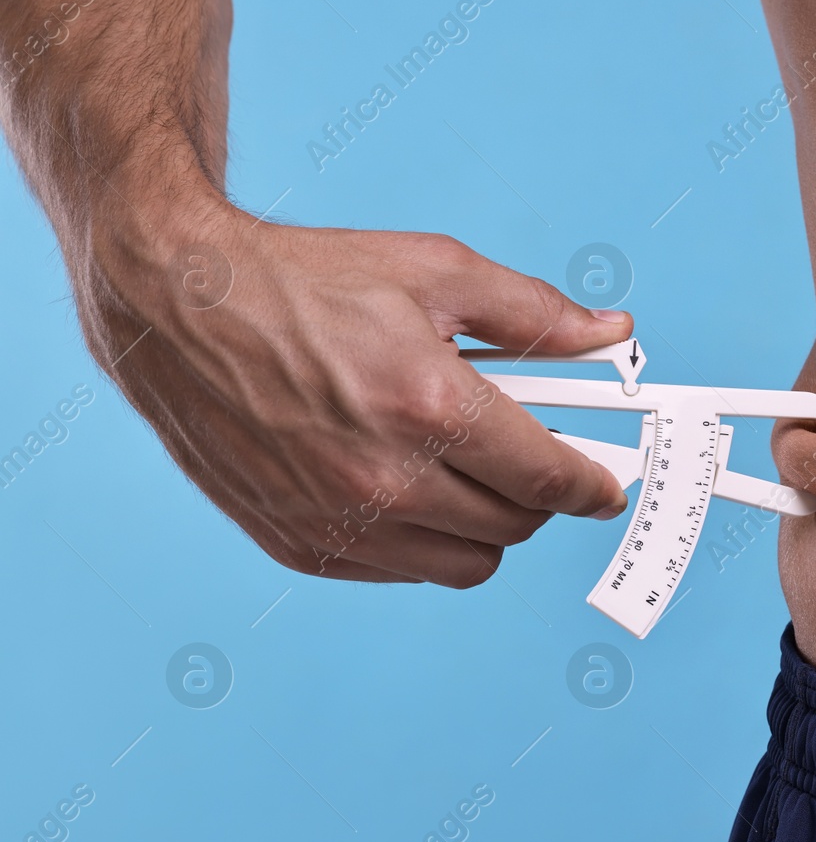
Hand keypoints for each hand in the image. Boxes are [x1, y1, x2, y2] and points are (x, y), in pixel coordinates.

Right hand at [83, 197, 632, 586]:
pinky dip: (425, 540)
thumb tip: (611, 332)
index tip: (605, 486)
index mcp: (428, 406)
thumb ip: (534, 314)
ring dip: (486, 525)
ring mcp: (340, 521)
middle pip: (515, 526)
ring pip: (466, 563)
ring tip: (464, 468)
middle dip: (538, 493)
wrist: (177, 305)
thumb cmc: (305, 281)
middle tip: (527, 454)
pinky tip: (407, 484)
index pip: (547, 478)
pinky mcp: (301, 545)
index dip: (591, 486)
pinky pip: (403, 571)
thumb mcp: (435, 271)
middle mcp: (385, 478)